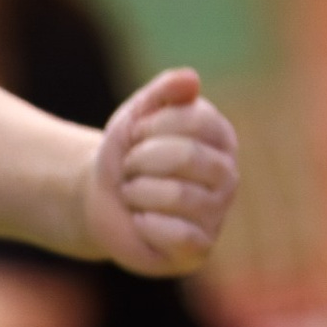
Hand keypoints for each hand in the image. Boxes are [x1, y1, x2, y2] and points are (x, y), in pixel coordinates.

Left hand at [84, 68, 238, 277]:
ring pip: (179, 196)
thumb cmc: (126, 155)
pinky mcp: (200, 248)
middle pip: (186, 156)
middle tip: (131, 170)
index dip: (149, 128)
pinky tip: (141, 222)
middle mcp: (227, 175)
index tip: (135, 138)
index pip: (193, 120)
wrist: (98, 200)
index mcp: (220, 137)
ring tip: (134, 195)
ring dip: (138, 193)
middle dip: (140, 161)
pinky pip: (179, 235)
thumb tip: (190, 78)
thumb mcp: (137, 116)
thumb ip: (162, 92)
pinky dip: (147, 225)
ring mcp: (217, 214)